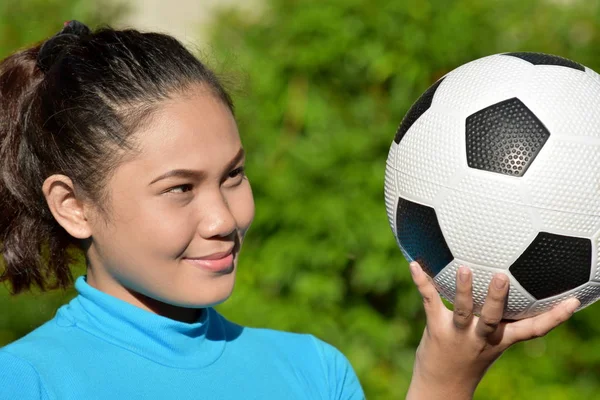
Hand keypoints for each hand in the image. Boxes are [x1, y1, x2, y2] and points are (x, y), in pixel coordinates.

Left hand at [405, 261, 578, 399]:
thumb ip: (502, 321)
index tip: (572, 301)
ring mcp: (457, 334)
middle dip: (500, 298)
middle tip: (503, 275)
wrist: (441, 388)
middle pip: (494, 318)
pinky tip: (414, 265)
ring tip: (465, 268)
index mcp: (500, 340)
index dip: (554, 317)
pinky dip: (422, 282)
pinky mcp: (436, 329)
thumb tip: (512, 288)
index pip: (532, 330)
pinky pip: (430, 302)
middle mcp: (481, 338)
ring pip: (463, 311)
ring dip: (464, 290)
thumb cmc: (468, 359)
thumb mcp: (490, 344)